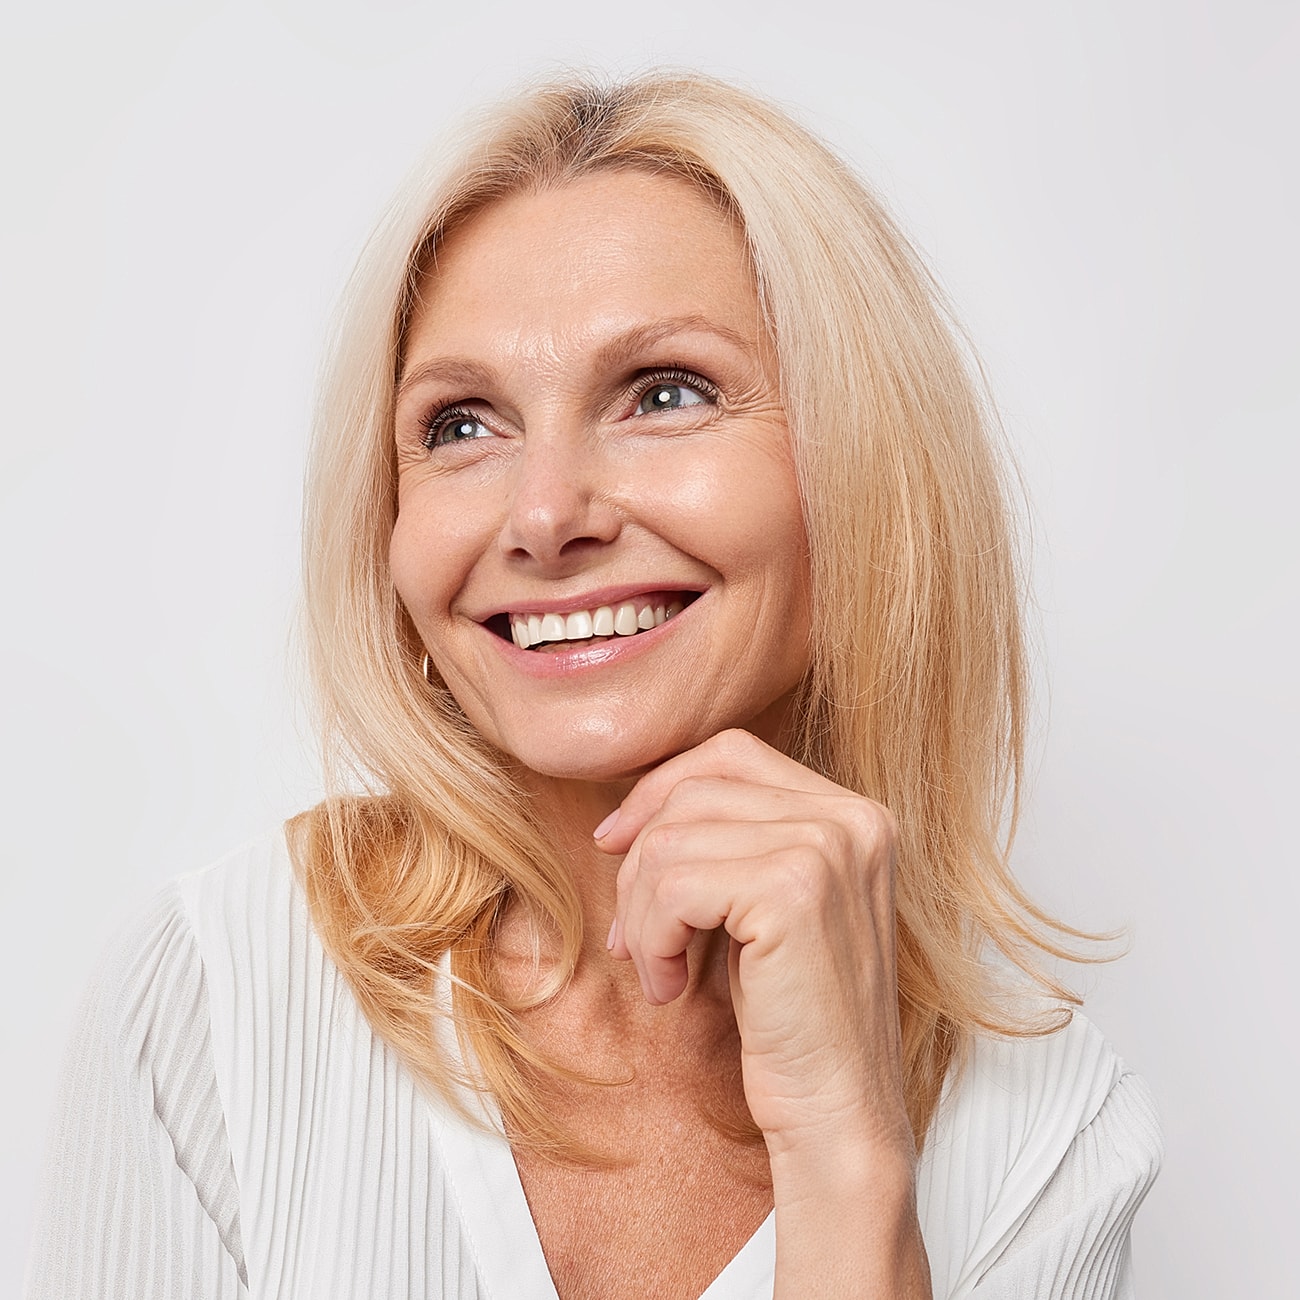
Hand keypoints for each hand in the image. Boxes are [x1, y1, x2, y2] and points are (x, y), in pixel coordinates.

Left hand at [597, 728, 910, 1162]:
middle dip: (641, 861)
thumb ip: (734, 841)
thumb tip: (637, 807)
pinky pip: (673, 886)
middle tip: (633, 937)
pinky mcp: (794, 892)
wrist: (838, 1116)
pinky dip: (652, 939)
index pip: (731, 754)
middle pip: (695, 790)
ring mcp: (830, 849)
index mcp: (854, 814)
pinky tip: (671, 987)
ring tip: (660, 970)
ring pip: (673, 839)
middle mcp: (853, 818)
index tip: (615, 843)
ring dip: (642, 913)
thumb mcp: (767, 908)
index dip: (661, 791)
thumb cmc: (794, 1021)